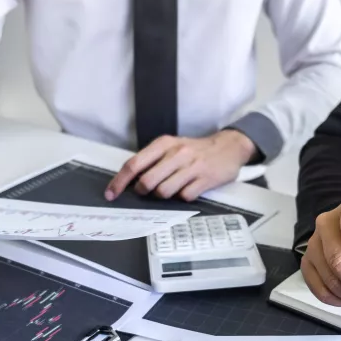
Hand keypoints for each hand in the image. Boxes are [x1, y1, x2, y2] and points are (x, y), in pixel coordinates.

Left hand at [105, 130, 256, 201]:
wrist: (228, 147)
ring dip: (164, 195)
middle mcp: (177, 153)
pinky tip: (188, 188)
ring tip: (173, 187)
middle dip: (144, 191)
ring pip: (164, 192)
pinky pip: (184, 196)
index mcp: (164, 144)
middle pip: (147, 181)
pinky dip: (183, 196)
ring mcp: (192, 167)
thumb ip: (152, 160)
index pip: (134, 164)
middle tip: (148, 191)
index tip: (111, 194)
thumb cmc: (195, 150)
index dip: (119, 182)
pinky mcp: (205, 179)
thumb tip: (129, 181)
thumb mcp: (172, 147)